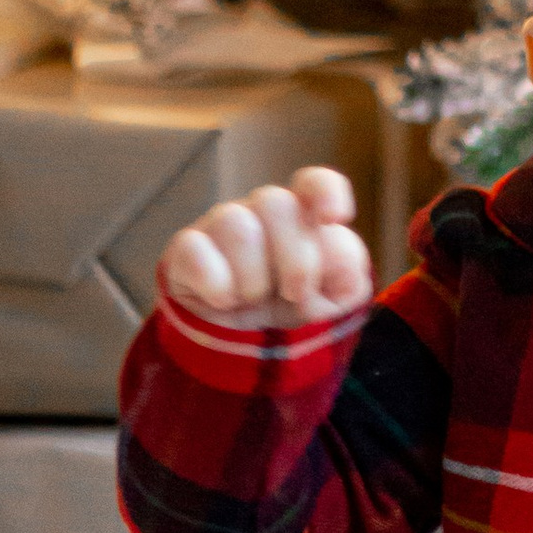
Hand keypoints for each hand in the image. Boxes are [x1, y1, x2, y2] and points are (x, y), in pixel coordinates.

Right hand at [157, 166, 372, 327]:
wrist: (234, 349)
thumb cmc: (287, 311)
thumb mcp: (330, 303)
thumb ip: (348, 278)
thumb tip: (342, 261)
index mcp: (302, 217)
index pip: (314, 183)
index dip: (326, 191)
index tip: (334, 219)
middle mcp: (260, 214)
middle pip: (276, 201)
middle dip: (294, 258)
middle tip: (295, 294)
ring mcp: (219, 227)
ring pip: (237, 224)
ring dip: (254, 277)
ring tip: (253, 300)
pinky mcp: (184, 251)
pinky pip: (195, 249)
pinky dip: (215, 283)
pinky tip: (223, 301)